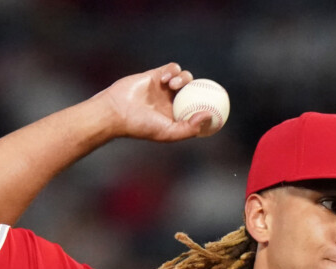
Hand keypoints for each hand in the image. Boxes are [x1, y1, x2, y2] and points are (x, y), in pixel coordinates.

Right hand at [97, 63, 213, 141]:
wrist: (117, 111)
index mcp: (176, 117)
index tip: (218, 104)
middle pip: (194, 91)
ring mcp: (164, 88)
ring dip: (183, 78)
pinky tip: (164, 79)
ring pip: (184, 78)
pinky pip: (171, 68)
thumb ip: (189, 128)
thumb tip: (208, 116)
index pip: (198, 109)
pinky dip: (172, 70)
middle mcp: (171, 102)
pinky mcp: (155, 75)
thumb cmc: (141, 126)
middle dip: (200, 89)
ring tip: (172, 85)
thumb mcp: (168, 133)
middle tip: (203, 88)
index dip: (208, 106)